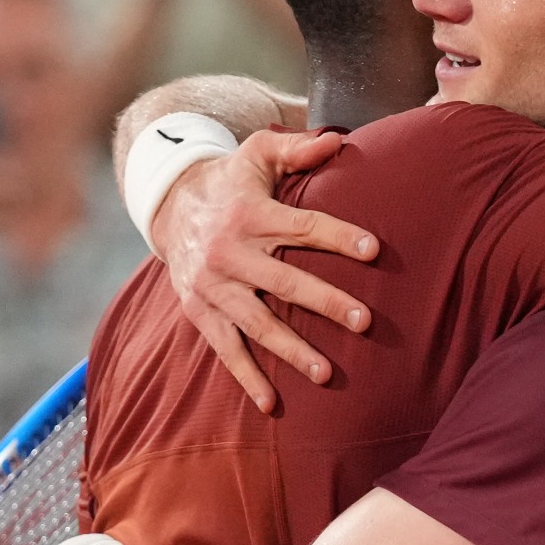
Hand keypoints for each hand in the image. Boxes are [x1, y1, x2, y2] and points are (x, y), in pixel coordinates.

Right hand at [154, 129, 371, 410]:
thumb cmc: (232, 180)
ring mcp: (213, 287)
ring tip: (326, 373)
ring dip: (291, 350)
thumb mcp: (258, 153)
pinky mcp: (200, 312)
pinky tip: (272, 403)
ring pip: (257, 323)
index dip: (339, 236)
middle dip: (325, 302)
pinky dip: (247, 377)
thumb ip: (298, 148)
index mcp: (250, 214)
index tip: (374, 250)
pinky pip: (226, 349)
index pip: (303, 226)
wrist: (170, 206)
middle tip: (364, 321)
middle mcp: (229, 252)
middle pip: (285, 281)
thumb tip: (339, 140)